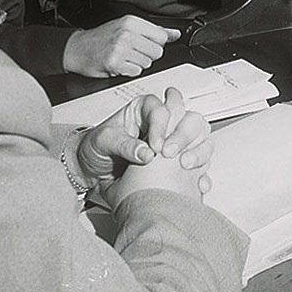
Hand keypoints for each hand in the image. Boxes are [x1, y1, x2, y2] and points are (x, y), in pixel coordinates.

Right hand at [63, 17, 179, 77]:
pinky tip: (120, 64)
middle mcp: (127, 33)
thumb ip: (153, 30)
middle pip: (157, 51)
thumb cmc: (102, 38)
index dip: (155, 43)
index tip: (145, 43)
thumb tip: (175, 34)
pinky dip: (129, 71)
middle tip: (133, 51)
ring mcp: (121, 49)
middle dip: (147, 55)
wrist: (78, 49)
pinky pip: (136, 72)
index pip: (161, 36)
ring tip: (125, 57)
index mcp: (131, 22)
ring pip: (148, 63)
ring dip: (138, 63)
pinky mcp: (115, 64)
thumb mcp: (127, 27)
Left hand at [76, 87, 213, 197]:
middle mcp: (163, 124)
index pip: (161, 109)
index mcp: (144, 110)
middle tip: (169, 155)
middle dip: (183, 137)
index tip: (156, 147)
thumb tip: (145, 154)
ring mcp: (173, 143)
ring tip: (184, 166)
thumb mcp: (102, 141)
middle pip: (189, 119)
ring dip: (197, 152)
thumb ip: (123, 144)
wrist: (90, 170)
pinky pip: (199, 165)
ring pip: (200, 139)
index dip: (162, 126)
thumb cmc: (95, 148)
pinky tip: (195, 182)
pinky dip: (201, 174)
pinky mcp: (177, 164)